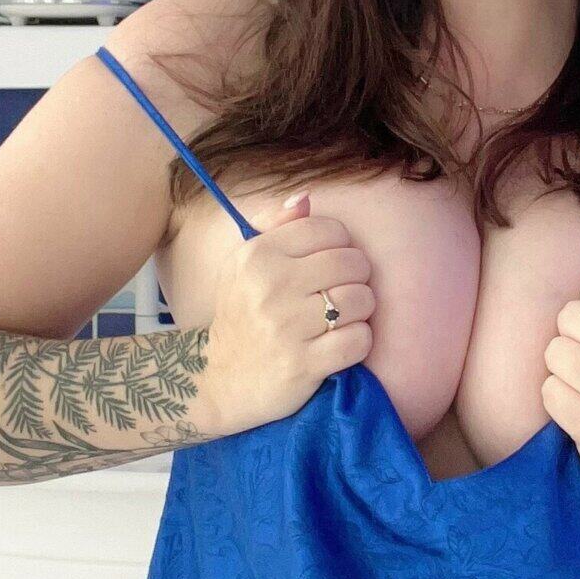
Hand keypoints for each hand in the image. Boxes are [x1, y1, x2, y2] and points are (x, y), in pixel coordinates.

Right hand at [194, 192, 375, 438]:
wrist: (218, 380)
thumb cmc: (241, 315)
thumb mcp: (244, 265)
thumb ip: (275, 226)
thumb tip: (306, 198)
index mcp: (258, 255)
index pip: (328, 230)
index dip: (342, 245)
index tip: (333, 264)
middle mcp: (270, 287)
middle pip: (351, 263)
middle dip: (357, 278)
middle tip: (343, 293)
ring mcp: (286, 327)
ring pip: (361, 300)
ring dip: (361, 311)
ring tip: (343, 318)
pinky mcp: (303, 365)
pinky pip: (359, 340)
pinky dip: (359, 341)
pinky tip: (342, 344)